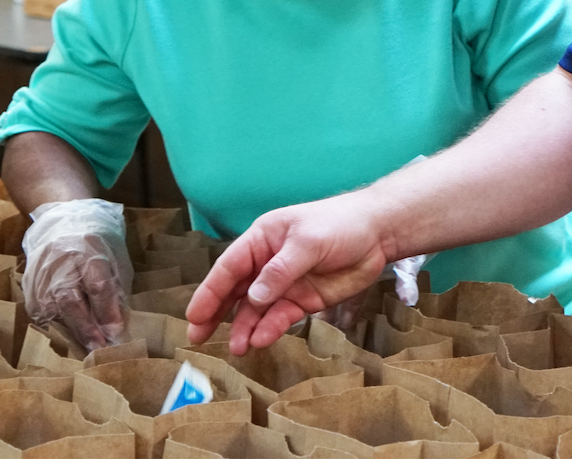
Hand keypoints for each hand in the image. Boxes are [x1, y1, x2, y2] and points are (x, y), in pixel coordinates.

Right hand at [22, 199, 131, 348]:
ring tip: (83, 345)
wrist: (63, 217)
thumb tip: (116, 323)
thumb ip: (116, 287)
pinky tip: (63, 332)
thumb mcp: (115, 256)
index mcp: (89, 249)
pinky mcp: (29, 281)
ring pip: (52, 308)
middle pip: (71, 300)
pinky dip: (52, 323)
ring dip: (68, 329)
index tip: (115, 331)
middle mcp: (61, 261)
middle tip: (98, 348)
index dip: (107, 310)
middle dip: (86, 328)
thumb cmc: (97, 240)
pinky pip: (38, 309)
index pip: (97, 284)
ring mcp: (41, 271)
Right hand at [185, 191, 392, 354]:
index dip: (209, 291)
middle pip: (235, 291)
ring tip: (237, 348)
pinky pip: (280, 317)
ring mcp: (284, 284)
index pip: (228, 267)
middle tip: (197, 338)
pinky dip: (270, 329)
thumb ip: (280, 270)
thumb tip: (254, 297)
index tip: (194, 315)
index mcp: (261, 240)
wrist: (378, 234)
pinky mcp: (303, 300)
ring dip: (244, 328)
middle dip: (216, 314)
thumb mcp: (308, 242)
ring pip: (256, 310)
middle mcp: (267, 264)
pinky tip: (261, 339)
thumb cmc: (340, 224)